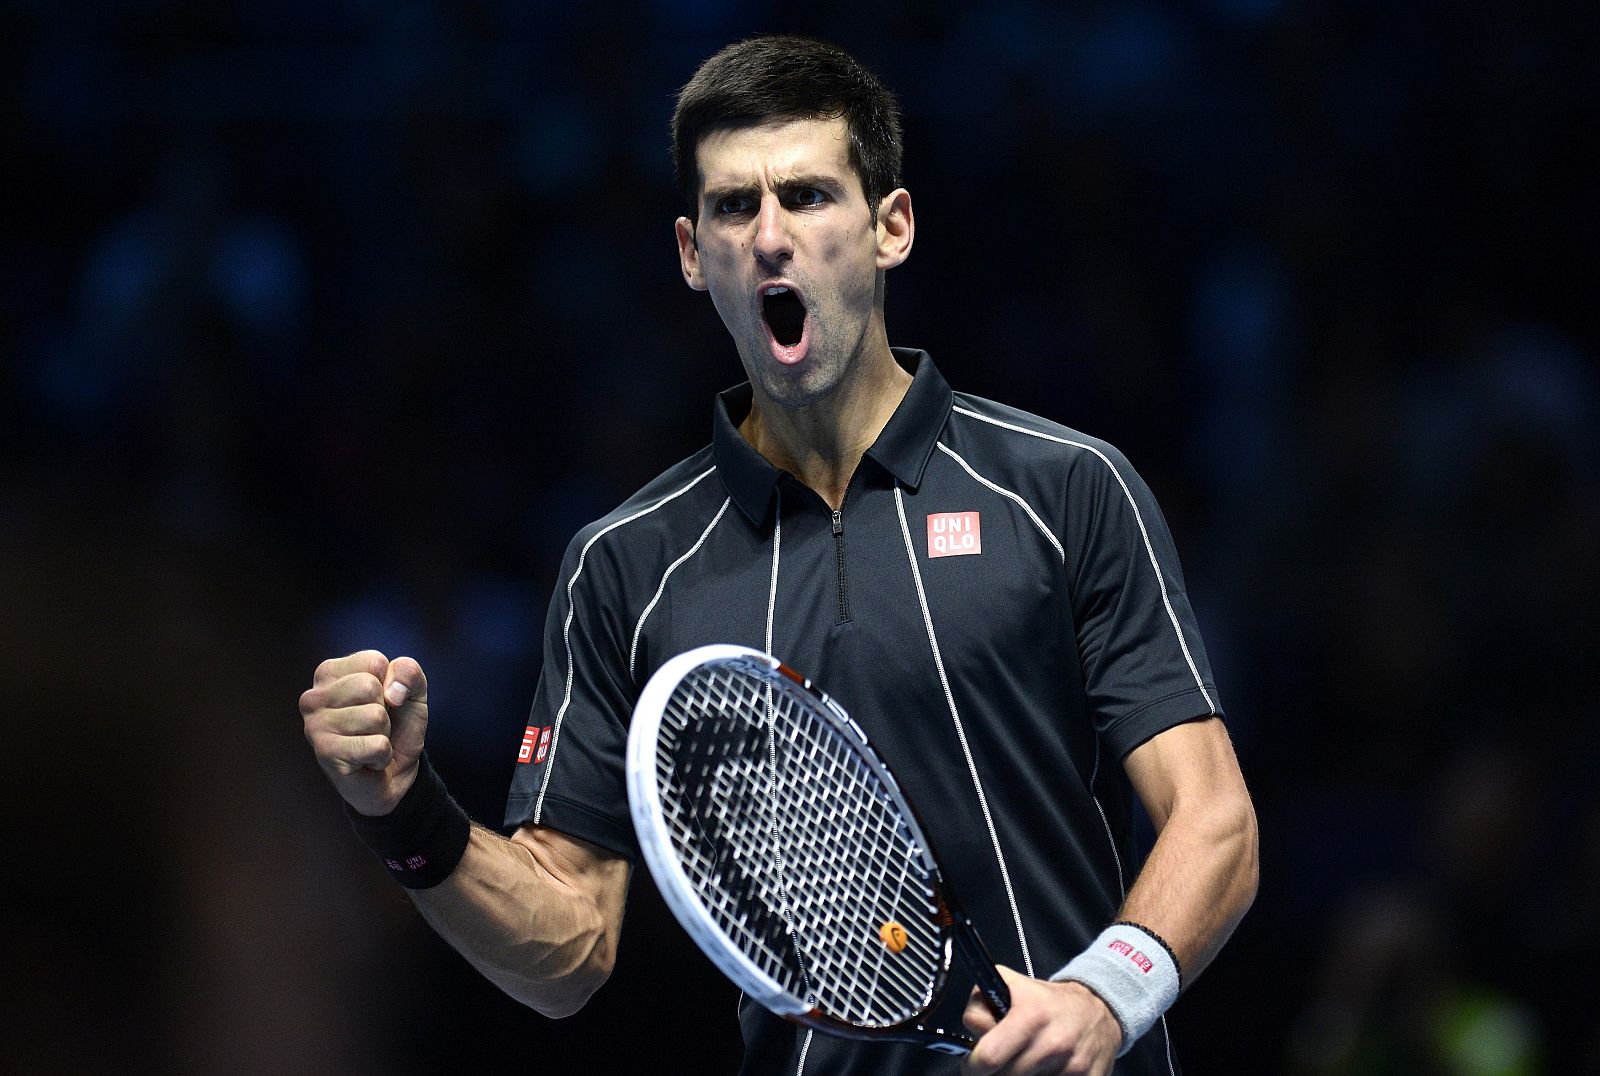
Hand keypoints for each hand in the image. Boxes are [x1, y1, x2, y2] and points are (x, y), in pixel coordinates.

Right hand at [299, 650, 428, 816]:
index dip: (391, 684)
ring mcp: (315, 727)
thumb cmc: (397, 726)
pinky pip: (376, 745)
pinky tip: (367, 760)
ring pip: (375, 716)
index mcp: (329, 673)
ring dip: (384, 734)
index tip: (383, 701)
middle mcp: (313, 697)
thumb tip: (392, 692)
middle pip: (370, 687)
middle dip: (386, 710)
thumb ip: (408, 672)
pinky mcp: (326, 754)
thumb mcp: (412, 692)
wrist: (395, 773)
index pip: (375, 662)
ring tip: (370, 742)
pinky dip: (382, 755)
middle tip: (375, 726)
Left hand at [961, 966, 1122, 1075]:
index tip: (973, 1065)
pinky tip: (1041, 1070)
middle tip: (998, 1063)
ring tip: (1022, 1062)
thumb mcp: (1008, 985)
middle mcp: (1054, 1042)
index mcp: (1031, 1016)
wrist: (1097, 1011)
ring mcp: (1073, 1066)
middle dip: (995, 1073)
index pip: (989, 1057)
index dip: (973, 1066)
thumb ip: (980, 1005)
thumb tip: (973, 1034)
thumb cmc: (1048, 1002)